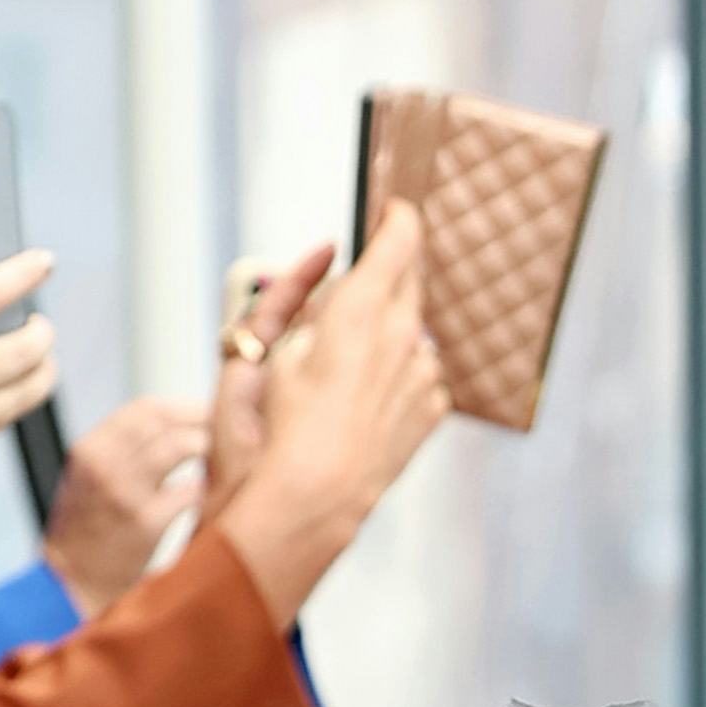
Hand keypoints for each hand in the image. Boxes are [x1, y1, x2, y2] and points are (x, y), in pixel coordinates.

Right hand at [0, 255, 65, 525]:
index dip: (20, 273)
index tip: (42, 261)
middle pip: (28, 348)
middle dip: (44, 331)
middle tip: (40, 324)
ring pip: (33, 387)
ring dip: (43, 366)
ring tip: (36, 356)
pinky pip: (8, 414)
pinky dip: (13, 396)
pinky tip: (3, 388)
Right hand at [41, 389, 209, 615]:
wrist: (71, 582)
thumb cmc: (90, 529)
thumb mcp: (92, 476)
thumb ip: (125, 448)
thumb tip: (178, 423)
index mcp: (90, 449)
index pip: (145, 409)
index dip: (183, 409)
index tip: (207, 415)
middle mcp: (103, 465)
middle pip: (165, 421)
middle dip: (202, 422)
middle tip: (225, 434)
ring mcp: (124, 493)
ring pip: (180, 446)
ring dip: (207, 449)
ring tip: (220, 461)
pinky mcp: (145, 523)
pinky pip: (190, 491)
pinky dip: (205, 491)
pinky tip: (209, 498)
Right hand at [207, 201, 450, 631]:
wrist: (312, 498)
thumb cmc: (278, 425)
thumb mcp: (275, 349)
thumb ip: (309, 302)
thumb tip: (336, 276)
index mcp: (362, 308)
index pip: (399, 240)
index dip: (399, 217)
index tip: (395, 208)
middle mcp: (403, 334)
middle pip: (413, 279)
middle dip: (396, 267)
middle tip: (375, 265)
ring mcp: (423, 373)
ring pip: (414, 332)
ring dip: (391, 332)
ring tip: (351, 361)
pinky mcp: (430, 408)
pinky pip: (418, 374)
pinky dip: (398, 374)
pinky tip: (366, 399)